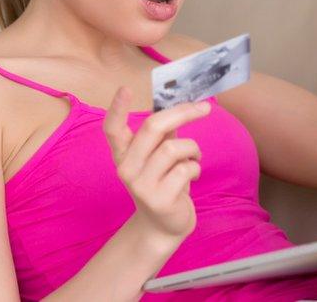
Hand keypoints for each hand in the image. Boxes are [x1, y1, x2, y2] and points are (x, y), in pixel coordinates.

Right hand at [102, 86, 208, 243]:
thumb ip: (165, 132)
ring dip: (193, 148)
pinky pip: (186, 169)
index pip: (112, 129)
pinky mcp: (159, 199)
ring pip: (174, 148)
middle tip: (204, 108)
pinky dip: (196, 168)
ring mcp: (141, 185)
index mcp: (123, 154)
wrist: (163, 226)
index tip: (125, 88)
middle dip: (182, 113)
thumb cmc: (164, 182)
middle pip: (152, 127)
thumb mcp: (160, 156)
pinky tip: (192, 176)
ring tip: (194, 158)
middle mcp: (126, 168)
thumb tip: (182, 102)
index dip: (116, 108)